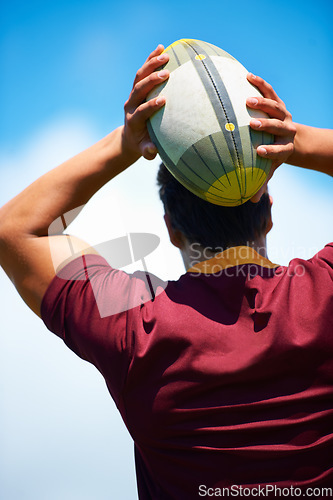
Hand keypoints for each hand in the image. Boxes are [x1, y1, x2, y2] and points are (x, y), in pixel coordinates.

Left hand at [122, 44, 169, 160]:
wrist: (130, 137)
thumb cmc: (142, 144)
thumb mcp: (144, 151)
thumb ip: (148, 151)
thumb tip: (153, 150)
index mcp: (133, 120)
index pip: (141, 111)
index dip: (150, 106)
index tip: (163, 101)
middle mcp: (131, 105)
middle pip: (138, 89)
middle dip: (151, 81)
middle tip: (166, 73)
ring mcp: (133, 95)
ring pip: (139, 76)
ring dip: (151, 65)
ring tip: (165, 55)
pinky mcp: (137, 88)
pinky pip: (143, 72)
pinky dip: (150, 60)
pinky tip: (162, 48)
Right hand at [246, 73, 295, 200]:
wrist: (292, 138)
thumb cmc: (275, 155)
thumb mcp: (270, 170)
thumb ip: (261, 183)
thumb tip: (251, 201)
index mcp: (286, 147)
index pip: (279, 150)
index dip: (271, 151)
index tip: (259, 152)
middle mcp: (287, 129)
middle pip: (278, 126)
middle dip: (267, 125)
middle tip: (253, 123)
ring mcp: (284, 114)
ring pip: (275, 106)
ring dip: (262, 102)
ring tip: (248, 99)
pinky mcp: (279, 103)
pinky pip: (271, 91)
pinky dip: (260, 84)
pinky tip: (248, 76)